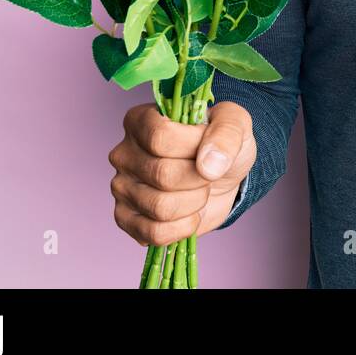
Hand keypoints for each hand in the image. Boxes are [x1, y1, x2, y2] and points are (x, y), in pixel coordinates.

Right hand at [108, 100, 255, 245]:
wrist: (222, 176)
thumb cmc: (221, 144)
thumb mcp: (235, 122)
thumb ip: (226, 133)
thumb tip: (208, 166)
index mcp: (141, 120)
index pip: (160, 138)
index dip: (194, 149)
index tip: (209, 148)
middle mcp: (123, 153)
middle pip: (162, 175)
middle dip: (199, 179)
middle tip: (206, 173)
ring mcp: (120, 188)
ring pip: (160, 207)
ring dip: (194, 203)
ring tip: (198, 191)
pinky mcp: (126, 219)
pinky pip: (154, 233)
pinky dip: (183, 228)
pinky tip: (189, 213)